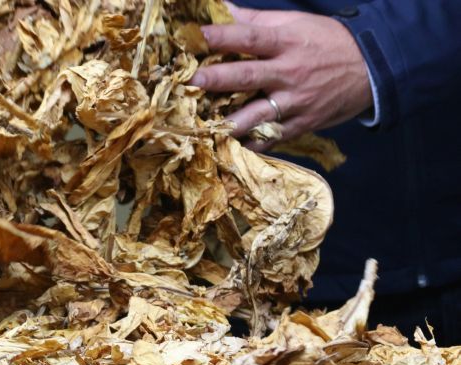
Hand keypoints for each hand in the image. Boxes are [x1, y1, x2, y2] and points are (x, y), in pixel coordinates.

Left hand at [191, 3, 372, 148]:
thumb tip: (222, 8)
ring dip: (231, 122)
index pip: (250, 37)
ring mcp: (295, 101)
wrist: (373, 68)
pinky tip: (231, 148)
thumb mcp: (296, 24)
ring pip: (258, 114)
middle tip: (194, 81)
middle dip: (219, 79)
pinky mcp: (302, 123)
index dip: (223, 36)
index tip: (197, 35)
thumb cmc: (327, 41)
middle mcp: (289, 72)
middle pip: (248, 75)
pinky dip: (253, 144)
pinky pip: (273, 137)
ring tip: (206, 127)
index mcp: (286, 42)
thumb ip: (256, 21)